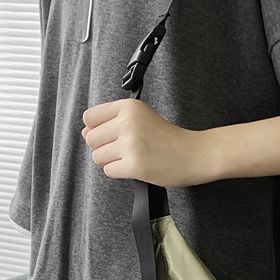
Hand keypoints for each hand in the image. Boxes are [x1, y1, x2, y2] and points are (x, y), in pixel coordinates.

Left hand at [81, 98, 213, 186]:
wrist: (194, 154)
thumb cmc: (169, 138)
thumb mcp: (142, 118)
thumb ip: (112, 122)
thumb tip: (84, 133)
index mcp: (128, 107)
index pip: (90, 117)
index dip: (98, 129)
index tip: (114, 135)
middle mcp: (128, 122)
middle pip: (91, 139)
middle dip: (105, 147)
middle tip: (127, 149)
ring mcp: (131, 144)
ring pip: (98, 157)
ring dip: (112, 161)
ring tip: (132, 158)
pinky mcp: (135, 165)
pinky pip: (109, 171)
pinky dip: (120, 172)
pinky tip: (136, 167)